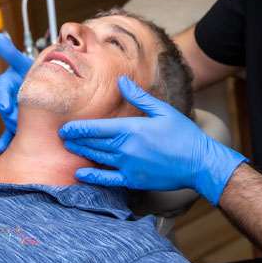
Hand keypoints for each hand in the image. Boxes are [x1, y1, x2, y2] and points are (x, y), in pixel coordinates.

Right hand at [0, 33, 32, 151]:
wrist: (40, 84)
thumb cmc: (30, 72)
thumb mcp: (23, 62)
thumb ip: (11, 52)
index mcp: (5, 84)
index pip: (1, 90)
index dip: (2, 97)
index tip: (5, 104)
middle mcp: (6, 99)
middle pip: (5, 109)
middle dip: (11, 115)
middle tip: (18, 121)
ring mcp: (11, 112)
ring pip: (10, 121)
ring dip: (13, 127)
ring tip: (21, 132)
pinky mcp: (17, 123)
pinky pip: (10, 133)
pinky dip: (5, 140)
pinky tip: (0, 147)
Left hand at [59, 76, 246, 205]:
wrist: (199, 163)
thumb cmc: (183, 135)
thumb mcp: (162, 111)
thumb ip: (138, 97)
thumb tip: (121, 82)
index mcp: (131, 129)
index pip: (96, 128)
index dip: (78, 128)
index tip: (65, 128)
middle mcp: (126, 148)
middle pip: (94, 143)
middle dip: (76, 139)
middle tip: (62, 137)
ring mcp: (128, 166)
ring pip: (98, 158)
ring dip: (82, 153)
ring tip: (70, 149)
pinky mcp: (134, 180)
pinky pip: (108, 179)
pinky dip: (92, 177)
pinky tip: (81, 175)